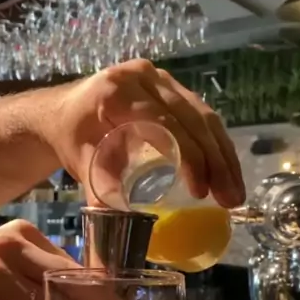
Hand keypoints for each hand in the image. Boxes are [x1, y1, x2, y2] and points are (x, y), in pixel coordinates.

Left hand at [49, 59, 244, 208]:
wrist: (64, 112)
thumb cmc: (71, 136)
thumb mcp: (80, 159)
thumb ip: (99, 186)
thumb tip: (120, 223)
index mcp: (119, 91)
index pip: (165, 123)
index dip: (188, 156)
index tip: (199, 192)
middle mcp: (144, 77)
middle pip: (193, 118)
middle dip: (217, 161)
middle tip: (230, 198)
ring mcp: (162, 81)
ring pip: (204, 116)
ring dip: (224, 156)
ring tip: (235, 193)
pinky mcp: (173, 90)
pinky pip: (201, 116)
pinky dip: (217, 146)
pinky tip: (227, 172)